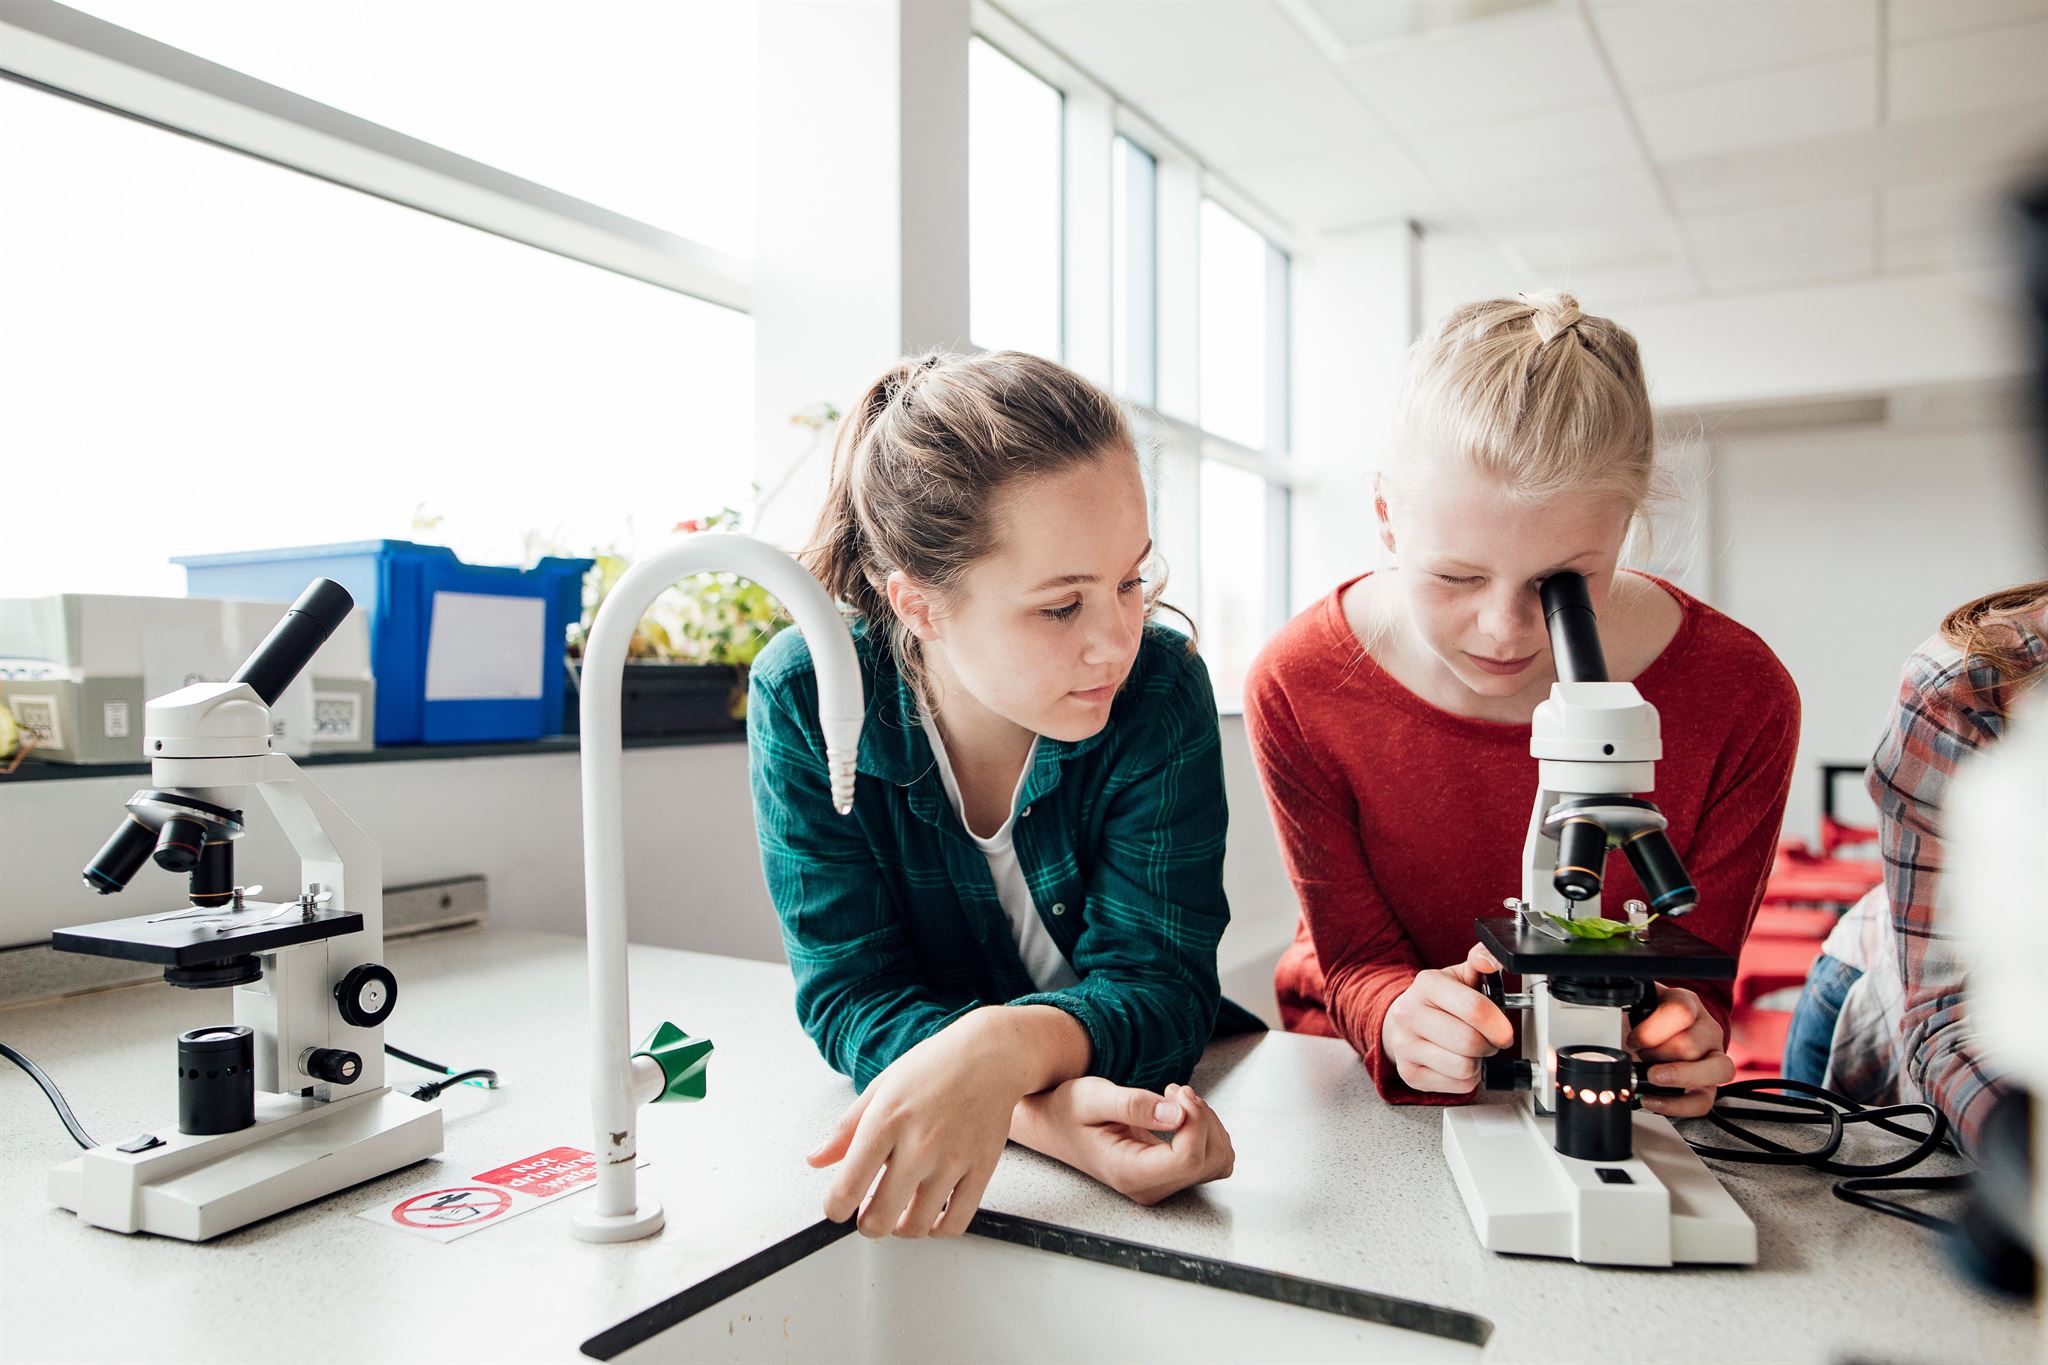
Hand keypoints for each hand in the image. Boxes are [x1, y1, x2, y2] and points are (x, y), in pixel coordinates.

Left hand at [806, 1012, 1030, 1238]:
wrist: (991, 1055)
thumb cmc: (934, 1067)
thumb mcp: (881, 1088)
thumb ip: (846, 1129)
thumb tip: (815, 1160)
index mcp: (886, 1120)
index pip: (848, 1186)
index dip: (835, 1208)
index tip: (837, 1208)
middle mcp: (919, 1144)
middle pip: (880, 1218)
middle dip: (866, 1225)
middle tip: (867, 1216)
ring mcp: (953, 1160)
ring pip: (917, 1226)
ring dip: (901, 1229)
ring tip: (899, 1214)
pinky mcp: (981, 1169)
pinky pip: (956, 1222)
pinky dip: (938, 1230)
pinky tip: (931, 1214)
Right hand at [1013, 1078, 1234, 1205]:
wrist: (1054, 1124)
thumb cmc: (1068, 1110)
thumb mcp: (1093, 1096)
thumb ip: (1134, 1105)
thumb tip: (1177, 1114)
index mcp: (1130, 1173)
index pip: (1189, 1159)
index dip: (1196, 1120)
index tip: (1176, 1091)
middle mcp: (1149, 1187)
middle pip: (1211, 1160)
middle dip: (1202, 1117)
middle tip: (1174, 1090)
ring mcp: (1162, 1185)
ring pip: (1218, 1160)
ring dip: (1207, 1123)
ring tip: (1175, 1100)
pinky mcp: (1169, 1175)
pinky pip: (1211, 1158)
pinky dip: (1206, 1130)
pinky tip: (1181, 1113)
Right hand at [1382, 943, 1515, 1093]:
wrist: (1400, 1023)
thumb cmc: (1436, 1002)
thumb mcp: (1458, 976)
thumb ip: (1480, 961)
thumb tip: (1491, 959)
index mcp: (1426, 984)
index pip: (1475, 1008)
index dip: (1498, 1024)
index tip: (1504, 1030)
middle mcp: (1409, 1014)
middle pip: (1470, 1042)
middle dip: (1489, 1045)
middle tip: (1488, 1040)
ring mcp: (1405, 1046)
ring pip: (1465, 1068)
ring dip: (1478, 1063)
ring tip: (1471, 1051)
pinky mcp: (1409, 1073)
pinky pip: (1457, 1086)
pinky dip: (1467, 1079)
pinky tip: (1457, 1063)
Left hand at [1627, 984, 1732, 1117]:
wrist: (1658, 1035)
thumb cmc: (1646, 1021)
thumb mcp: (1636, 1006)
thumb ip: (1626, 1008)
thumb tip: (1608, 1023)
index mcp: (1688, 1003)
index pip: (1682, 1011)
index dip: (1652, 1029)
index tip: (1633, 1040)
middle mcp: (1707, 1030)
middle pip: (1690, 1045)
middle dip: (1657, 1054)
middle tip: (1640, 1055)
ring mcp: (1714, 1059)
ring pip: (1715, 1070)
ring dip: (1675, 1076)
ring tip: (1651, 1077)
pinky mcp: (1709, 1087)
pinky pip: (1703, 1101)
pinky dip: (1676, 1105)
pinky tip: (1651, 1100)